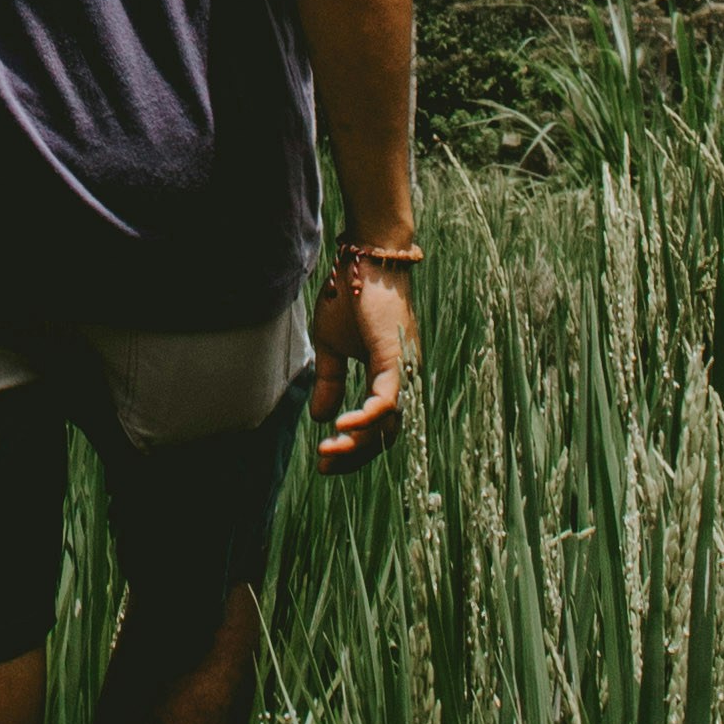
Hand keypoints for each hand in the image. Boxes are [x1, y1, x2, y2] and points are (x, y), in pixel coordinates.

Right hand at [309, 249, 417, 464]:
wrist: (364, 259)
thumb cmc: (350, 295)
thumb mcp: (331, 346)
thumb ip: (330, 382)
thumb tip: (322, 417)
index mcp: (387, 376)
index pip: (376, 426)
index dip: (352, 447)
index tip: (324, 460)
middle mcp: (400, 379)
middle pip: (385, 435)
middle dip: (355, 455)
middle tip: (325, 465)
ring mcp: (401, 371)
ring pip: (387, 425)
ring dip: (357, 443)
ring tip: (327, 450)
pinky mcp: (396, 360)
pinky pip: (386, 401)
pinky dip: (367, 418)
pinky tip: (341, 428)